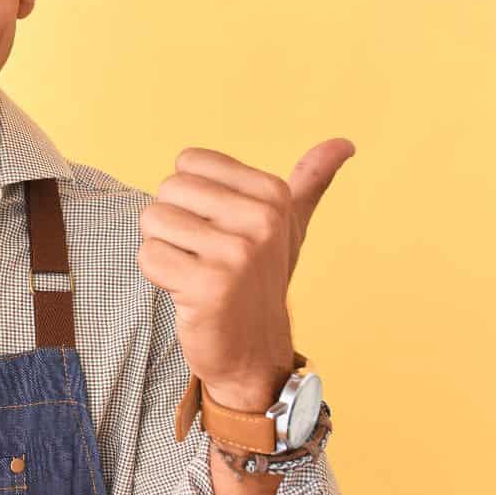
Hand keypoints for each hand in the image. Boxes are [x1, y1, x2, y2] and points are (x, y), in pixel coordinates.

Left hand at [136, 138, 354, 409]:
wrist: (254, 352)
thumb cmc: (260, 279)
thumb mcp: (290, 226)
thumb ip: (311, 181)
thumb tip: (345, 142)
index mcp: (273, 195)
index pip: (187, 163)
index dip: (190, 197)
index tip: (217, 228)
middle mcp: (260, 220)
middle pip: (167, 190)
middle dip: (173, 224)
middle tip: (202, 255)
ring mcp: (237, 255)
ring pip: (152, 220)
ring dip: (164, 250)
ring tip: (195, 272)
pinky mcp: (209, 287)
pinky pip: (149, 256)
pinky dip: (157, 276)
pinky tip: (187, 293)